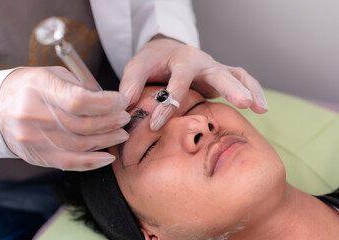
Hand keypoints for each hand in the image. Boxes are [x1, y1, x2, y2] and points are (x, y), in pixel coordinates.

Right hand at [0, 66, 129, 169]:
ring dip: (107, 140)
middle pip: (83, 125)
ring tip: (121, 134)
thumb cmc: (31, 87)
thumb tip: (110, 102)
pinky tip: (108, 157)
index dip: (107, 103)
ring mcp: (34, 138)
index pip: (80, 101)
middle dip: (111, 122)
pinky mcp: (37, 155)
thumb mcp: (53, 75)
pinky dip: (92, 162)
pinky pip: (69, 163)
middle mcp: (34, 115)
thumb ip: (81, 86)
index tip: (122, 101)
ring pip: (80, 145)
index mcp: (40, 88)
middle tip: (125, 118)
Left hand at [120, 37, 267, 130]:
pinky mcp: (221, 76)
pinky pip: (242, 79)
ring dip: (248, 89)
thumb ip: (131, 84)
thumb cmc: (152, 61)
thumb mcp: (137, 67)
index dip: (167, 104)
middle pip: (218, 72)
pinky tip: (261, 107)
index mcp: (180, 59)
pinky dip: (254, 90)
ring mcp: (214, 68)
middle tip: (242, 103)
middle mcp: (202, 61)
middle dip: (230, 87)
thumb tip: (126, 104)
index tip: (156, 125)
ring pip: (236, 74)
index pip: (177, 83)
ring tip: (259, 108)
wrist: (166, 51)